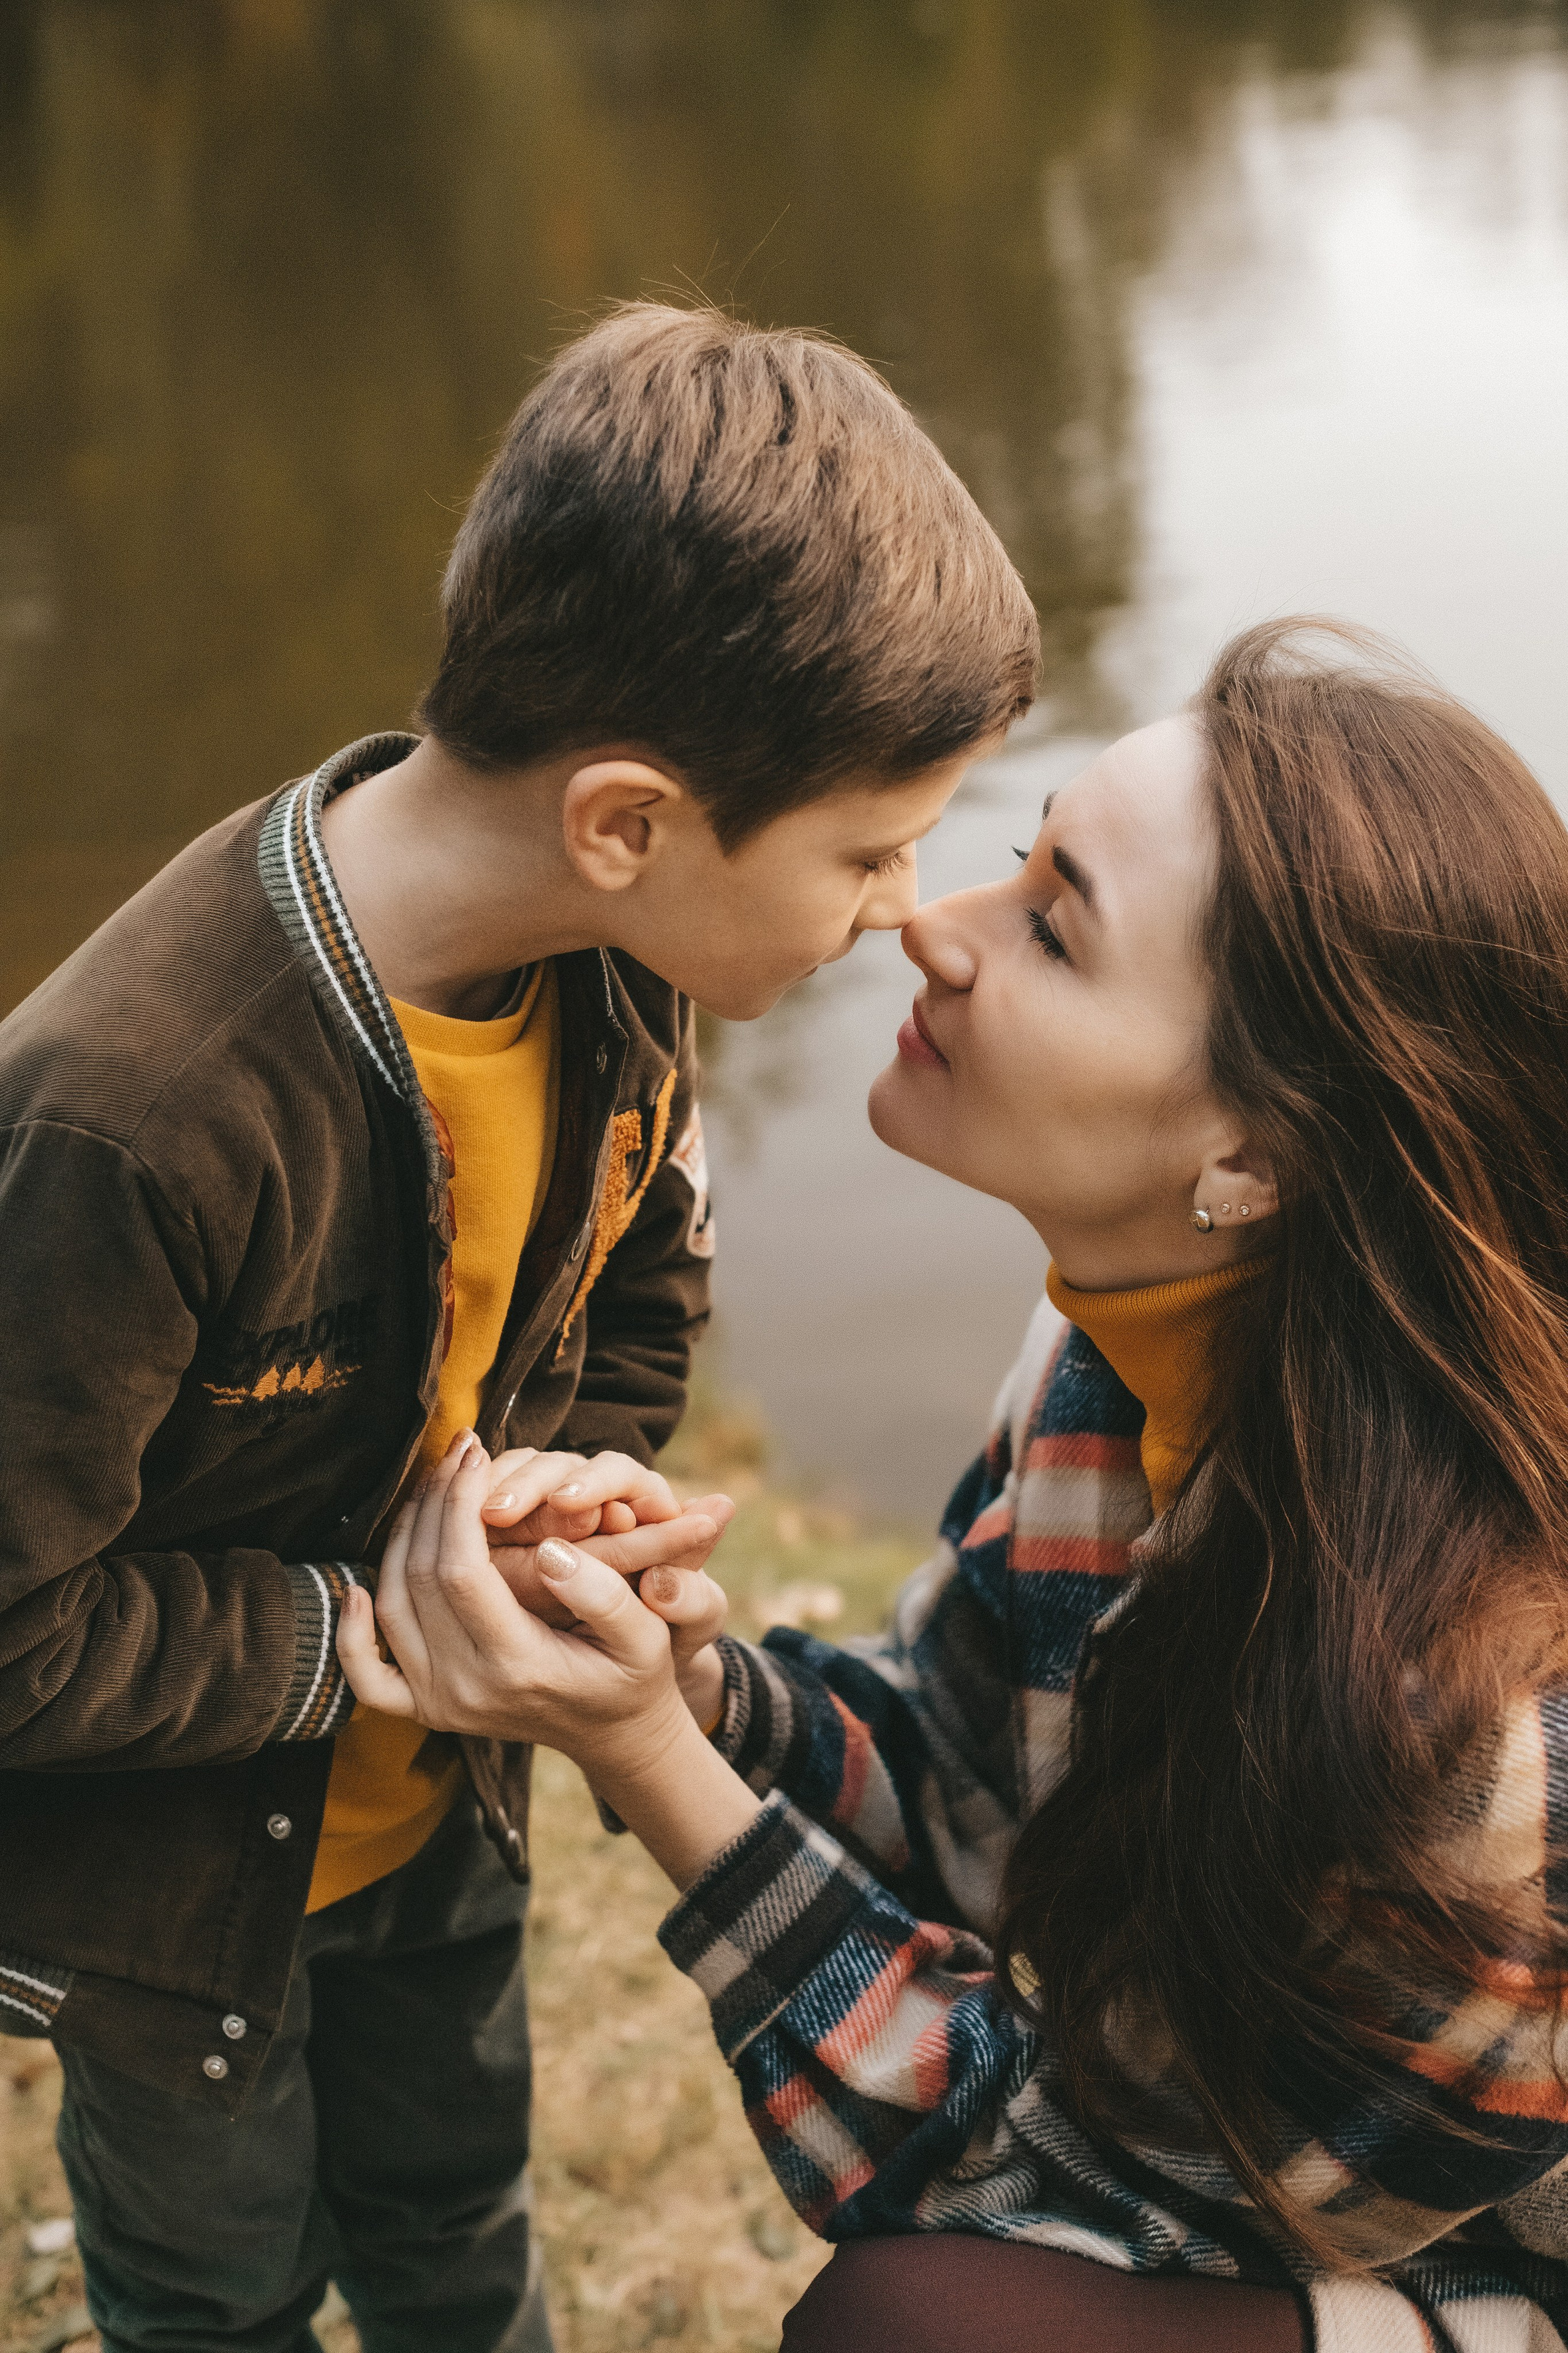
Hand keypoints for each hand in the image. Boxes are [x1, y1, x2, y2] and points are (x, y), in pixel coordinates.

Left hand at [337, 1430, 722, 1763]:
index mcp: (518, 1666)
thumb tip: (552, 1551)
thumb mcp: (645, 1636)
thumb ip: (603, 1596)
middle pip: (420, 1578)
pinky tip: (360, 1586)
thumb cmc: (633, 1675)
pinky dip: (352, 1632)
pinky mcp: (426, 1709)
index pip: (461, 1571)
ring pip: (392, 1605)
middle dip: (434, 1503)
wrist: (615, 1733)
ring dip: (403, 1537)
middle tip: (457, 1454)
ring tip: (433, 1486)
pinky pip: (366, 1675)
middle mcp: (466, 1689)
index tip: (476, 1456)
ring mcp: (439, 1703)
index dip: (460, 1505)